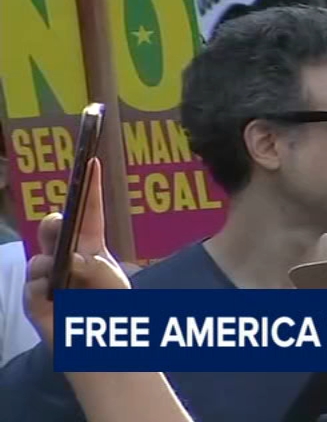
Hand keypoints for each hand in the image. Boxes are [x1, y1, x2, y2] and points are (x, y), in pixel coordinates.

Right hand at [25, 158, 130, 343]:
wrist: (101, 346)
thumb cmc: (111, 309)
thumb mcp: (111, 281)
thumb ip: (93, 264)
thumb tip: (69, 258)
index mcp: (91, 247)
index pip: (89, 213)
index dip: (90, 188)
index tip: (92, 161)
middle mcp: (67, 257)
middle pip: (54, 229)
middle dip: (53, 222)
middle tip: (56, 222)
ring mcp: (48, 277)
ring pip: (39, 258)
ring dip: (51, 264)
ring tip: (63, 276)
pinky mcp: (34, 299)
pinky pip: (32, 286)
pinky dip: (44, 288)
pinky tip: (53, 295)